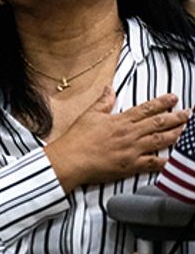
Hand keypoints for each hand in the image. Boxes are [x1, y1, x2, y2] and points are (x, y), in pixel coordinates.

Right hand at [44, 89, 186, 191]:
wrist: (70, 160)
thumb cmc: (77, 138)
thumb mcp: (89, 115)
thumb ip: (103, 102)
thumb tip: (109, 88)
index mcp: (120, 120)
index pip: (146, 109)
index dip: (162, 103)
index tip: (174, 98)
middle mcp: (129, 133)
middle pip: (158, 123)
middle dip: (176, 117)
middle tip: (189, 113)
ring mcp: (132, 150)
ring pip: (160, 140)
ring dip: (176, 134)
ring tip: (187, 130)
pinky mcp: (131, 165)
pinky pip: (154, 163)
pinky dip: (166, 161)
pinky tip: (176, 158)